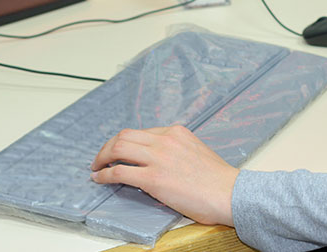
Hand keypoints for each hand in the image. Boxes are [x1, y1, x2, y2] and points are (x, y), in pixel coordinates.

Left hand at [91, 125, 238, 225]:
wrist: (229, 194)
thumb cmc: (217, 180)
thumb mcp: (195, 151)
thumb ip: (175, 150)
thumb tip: (157, 161)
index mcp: (176, 132)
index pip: (141, 132)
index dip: (126, 142)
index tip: (120, 151)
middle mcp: (165, 140)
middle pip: (124, 135)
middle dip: (108, 146)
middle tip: (101, 157)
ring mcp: (158, 158)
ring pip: (118, 148)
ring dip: (102, 157)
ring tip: (97, 167)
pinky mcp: (153, 178)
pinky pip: (120, 171)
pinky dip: (105, 174)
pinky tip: (101, 179)